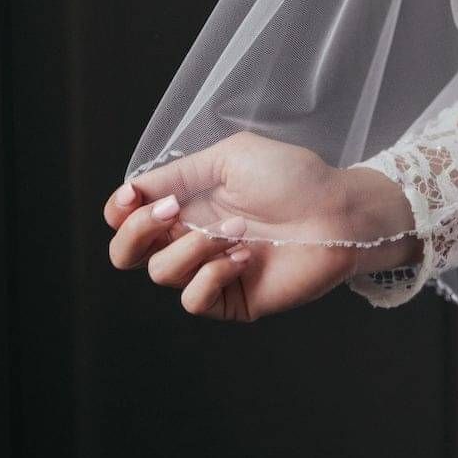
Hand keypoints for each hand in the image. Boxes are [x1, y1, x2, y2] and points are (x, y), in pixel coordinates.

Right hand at [103, 132, 392, 321]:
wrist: (339, 211)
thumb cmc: (294, 178)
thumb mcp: (231, 157)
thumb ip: (179, 172)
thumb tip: (132, 189)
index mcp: (186, 203)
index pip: (126, 217)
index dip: (119, 210)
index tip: (134, 197)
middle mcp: (191, 238)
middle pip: (126, 252)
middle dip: (137, 231)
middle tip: (173, 211)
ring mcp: (209, 270)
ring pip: (161, 273)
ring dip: (194, 245)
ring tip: (237, 228)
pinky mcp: (230, 299)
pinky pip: (194, 300)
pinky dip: (213, 275)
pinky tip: (246, 256)